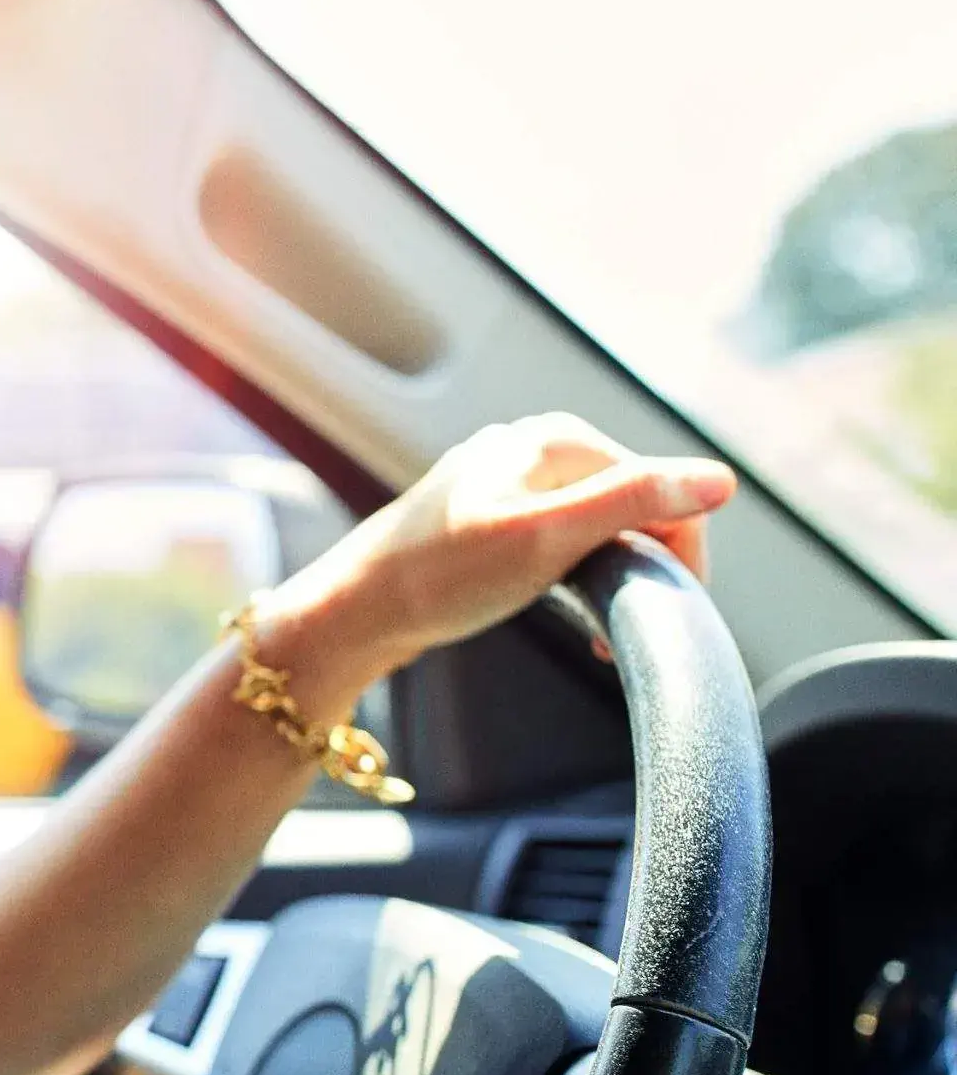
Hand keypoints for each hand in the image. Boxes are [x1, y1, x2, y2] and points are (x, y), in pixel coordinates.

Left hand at [292, 413, 737, 677]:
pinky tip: (569, 613)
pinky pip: (565, 542)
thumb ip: (632, 501)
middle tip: (622, 635)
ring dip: (614, 580)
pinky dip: (580, 580)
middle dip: (644, 569)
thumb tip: (720, 480)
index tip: (667, 611)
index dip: (679, 553)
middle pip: (635, 505)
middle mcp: (536, 446)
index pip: (663, 486)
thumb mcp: (548, 538)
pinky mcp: (492, 517)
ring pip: (601, 527)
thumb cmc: (441, 577)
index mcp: (557, 439)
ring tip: (596, 635)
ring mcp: (511, 480)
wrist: (355, 612)